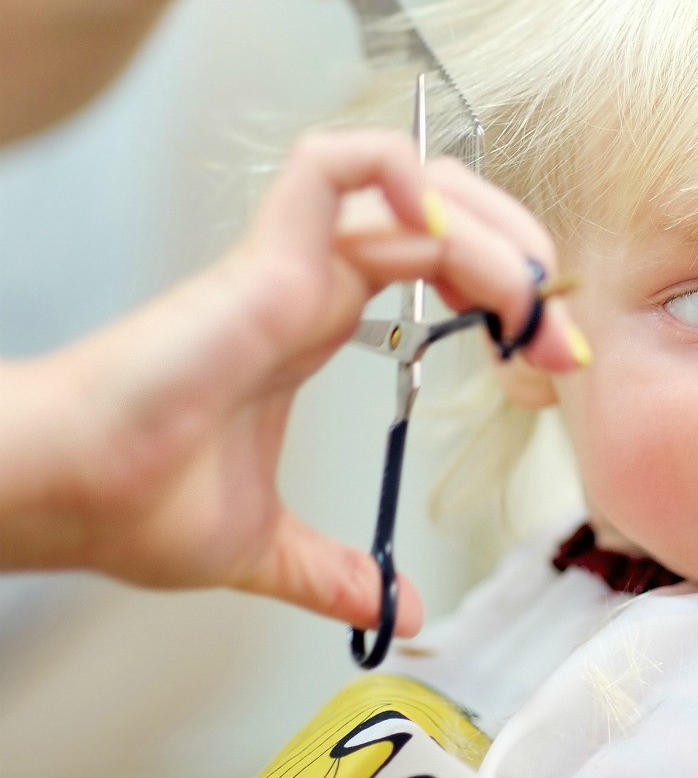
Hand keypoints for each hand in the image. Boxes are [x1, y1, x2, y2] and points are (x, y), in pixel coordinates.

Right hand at [0, 131, 586, 636]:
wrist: (60, 496)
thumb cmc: (133, 502)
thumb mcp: (267, 548)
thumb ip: (335, 572)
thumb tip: (399, 610)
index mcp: (318, 321)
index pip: (436, 267)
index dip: (505, 295)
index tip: (551, 358)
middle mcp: (314, 280)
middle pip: (442, 216)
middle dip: (519, 256)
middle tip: (559, 329)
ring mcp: (292, 262)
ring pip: (412, 187)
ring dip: (491, 227)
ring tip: (528, 297)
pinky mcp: (266, 259)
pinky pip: (337, 167)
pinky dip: (403, 174)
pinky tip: (447, 229)